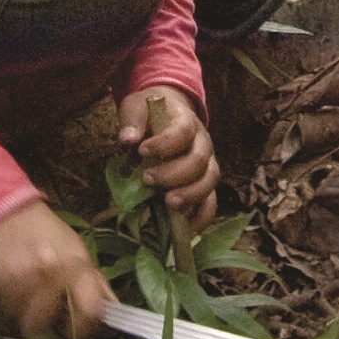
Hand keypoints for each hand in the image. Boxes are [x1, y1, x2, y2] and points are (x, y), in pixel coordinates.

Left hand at [0, 199, 109, 338]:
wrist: (2, 199)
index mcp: (13, 273)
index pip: (25, 325)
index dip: (17, 332)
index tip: (9, 328)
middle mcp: (46, 269)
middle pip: (57, 321)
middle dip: (43, 328)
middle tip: (30, 327)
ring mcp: (72, 264)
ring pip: (89, 310)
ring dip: (77, 324)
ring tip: (65, 330)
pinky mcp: (85, 259)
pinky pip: (104, 294)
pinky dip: (99, 310)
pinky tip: (87, 320)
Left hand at [121, 86, 218, 228]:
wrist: (165, 115)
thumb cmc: (149, 115)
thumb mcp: (137, 108)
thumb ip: (133, 121)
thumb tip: (128, 139)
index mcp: (186, 122)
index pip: (183, 131)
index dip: (165, 143)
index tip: (141, 151)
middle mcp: (202, 144)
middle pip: (199, 160)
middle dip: (174, 173)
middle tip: (147, 179)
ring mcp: (207, 165)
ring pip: (209, 182)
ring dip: (190, 195)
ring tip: (168, 204)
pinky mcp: (204, 186)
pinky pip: (210, 204)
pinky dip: (200, 218)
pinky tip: (184, 230)